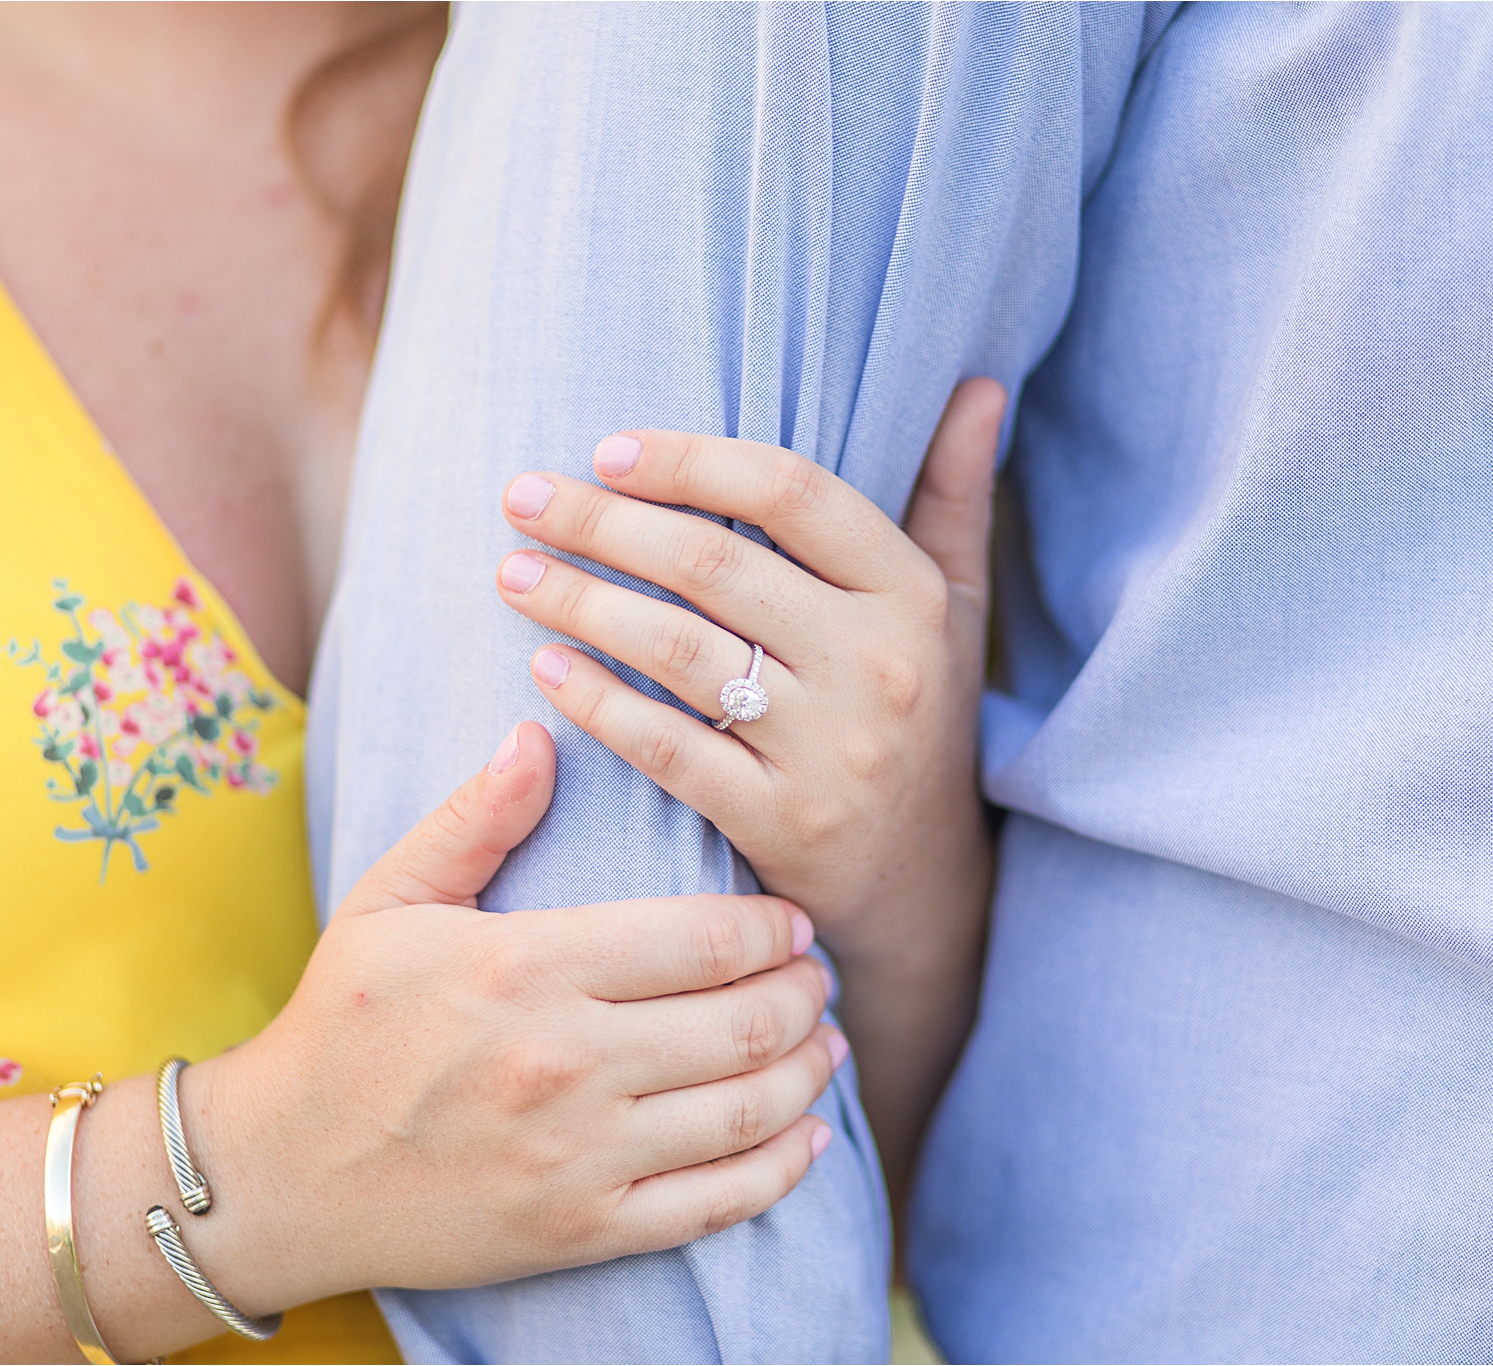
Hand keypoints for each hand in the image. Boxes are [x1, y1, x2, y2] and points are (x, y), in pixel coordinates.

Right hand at [184, 722, 845, 1307]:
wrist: (279, 1174)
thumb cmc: (342, 1023)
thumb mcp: (389, 901)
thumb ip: (475, 820)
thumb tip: (540, 733)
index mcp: (527, 968)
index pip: (702, 939)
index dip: (772, 929)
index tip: (792, 922)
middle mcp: (565, 1062)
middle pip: (741, 1021)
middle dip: (804, 994)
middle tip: (818, 977)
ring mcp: (579, 1156)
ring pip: (745, 1110)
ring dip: (807, 1073)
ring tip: (825, 1043)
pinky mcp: (583, 1231)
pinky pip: (717, 1204)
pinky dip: (781, 1169)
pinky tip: (807, 1137)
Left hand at [492, 379, 1007, 963]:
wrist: (921, 883)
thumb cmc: (919, 715)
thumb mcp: (954, 607)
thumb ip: (955, 495)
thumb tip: (978, 384)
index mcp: (909, 596)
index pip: (791, 492)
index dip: (691, 461)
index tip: (608, 450)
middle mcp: (878, 667)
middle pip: (715, 566)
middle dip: (602, 522)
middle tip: (523, 499)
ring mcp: (831, 751)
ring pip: (680, 653)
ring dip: (580, 603)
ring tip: (514, 572)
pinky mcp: (782, 823)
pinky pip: (668, 749)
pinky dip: (597, 703)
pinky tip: (544, 668)